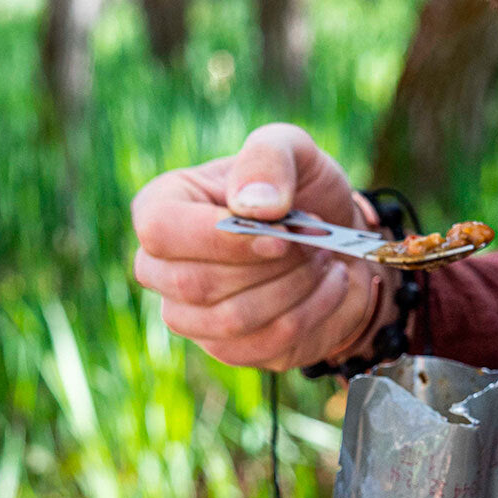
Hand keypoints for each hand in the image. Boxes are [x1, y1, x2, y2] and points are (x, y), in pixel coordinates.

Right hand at [131, 123, 394, 370]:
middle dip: (270, 266)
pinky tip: (331, 284)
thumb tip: (252, 206)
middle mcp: (162, 267)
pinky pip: (264, 345)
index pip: (161, 231)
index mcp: (162, 207)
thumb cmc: (300, 189)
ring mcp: (191, 315)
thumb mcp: (292, 149)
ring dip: (294, 289)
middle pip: (195, 284)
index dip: (220, 238)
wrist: (337, 238)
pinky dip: (312, 313)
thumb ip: (269, 158)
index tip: (281, 234)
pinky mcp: (229, 348)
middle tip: (315, 242)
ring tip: (324, 259)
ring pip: (231, 321)